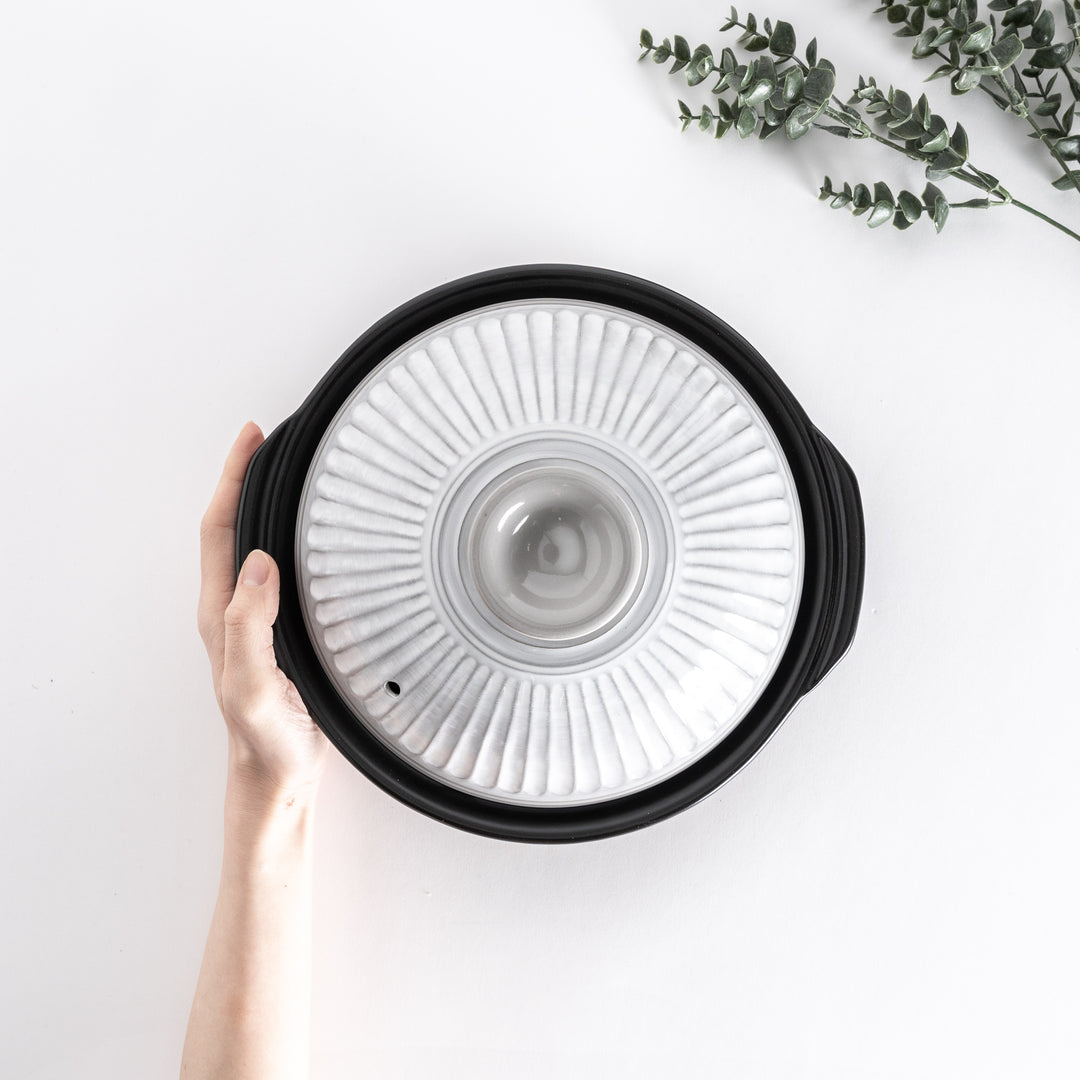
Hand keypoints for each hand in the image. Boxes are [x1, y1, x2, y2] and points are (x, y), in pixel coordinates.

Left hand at [197, 423, 328, 805]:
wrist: (278, 774)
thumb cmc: (264, 737)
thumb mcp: (251, 685)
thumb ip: (248, 626)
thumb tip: (259, 564)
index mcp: (222, 613)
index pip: (220, 529)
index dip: (232, 480)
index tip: (252, 440)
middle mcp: (233, 609)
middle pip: (231, 528)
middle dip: (245, 479)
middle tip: (268, 444)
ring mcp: (255, 620)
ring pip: (252, 547)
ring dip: (263, 506)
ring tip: (285, 476)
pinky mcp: (278, 631)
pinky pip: (277, 571)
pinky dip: (287, 539)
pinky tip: (310, 539)